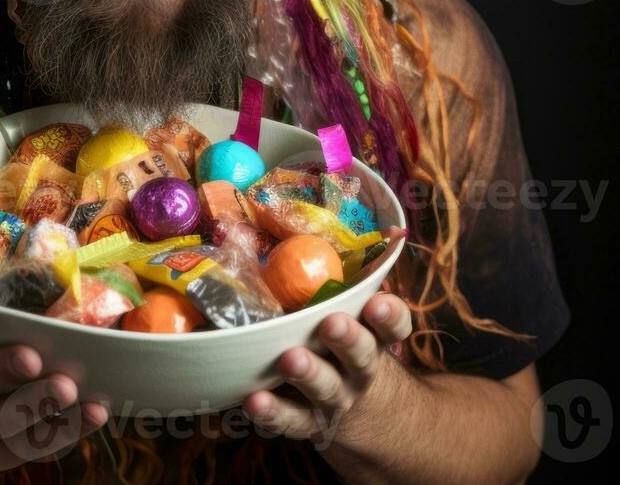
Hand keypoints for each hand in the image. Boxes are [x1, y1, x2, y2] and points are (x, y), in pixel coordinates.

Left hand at [242, 291, 411, 448]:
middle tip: (331, 324)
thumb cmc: (344, 344)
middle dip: (346, 338)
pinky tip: (254, 400)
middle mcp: (360, 369)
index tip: (377, 304)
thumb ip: (347, 279)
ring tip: (290, 360)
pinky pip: (291, 419)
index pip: (393, 325)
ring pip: (326, 388)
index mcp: (373, 337)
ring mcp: (336, 398)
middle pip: (361, 355)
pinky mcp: (309, 422)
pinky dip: (273, 412)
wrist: (363, 414)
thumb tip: (382, 225)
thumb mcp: (353, 315)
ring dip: (309, 374)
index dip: (389, 315)